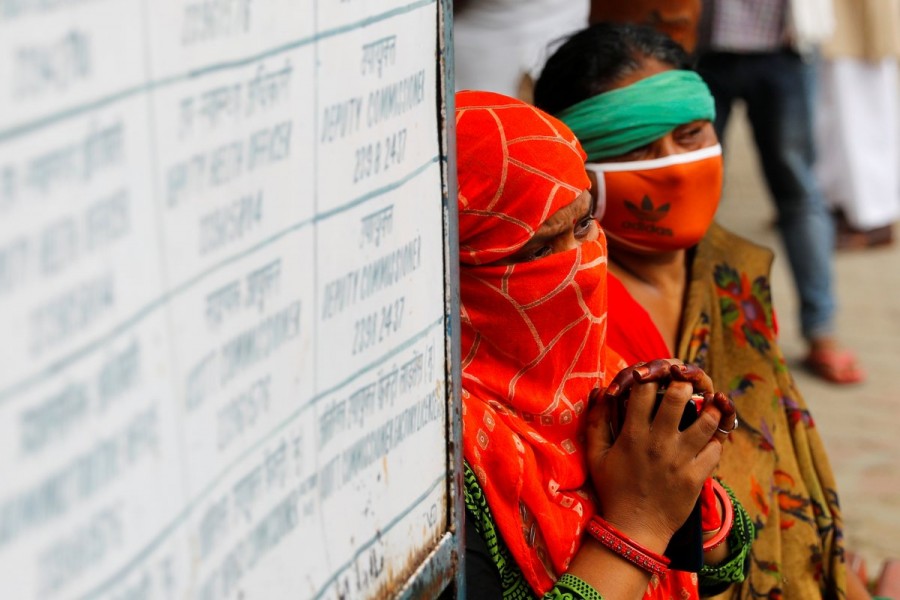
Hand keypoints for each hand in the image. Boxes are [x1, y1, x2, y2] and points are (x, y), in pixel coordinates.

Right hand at [585, 360, 730, 552]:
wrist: (634, 528)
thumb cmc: (613, 489)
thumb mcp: (596, 455)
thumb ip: (596, 421)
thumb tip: (599, 390)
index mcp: (633, 434)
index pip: (644, 390)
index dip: (649, 376)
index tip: (653, 377)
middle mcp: (658, 442)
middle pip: (678, 396)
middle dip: (683, 385)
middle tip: (684, 386)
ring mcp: (680, 459)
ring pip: (706, 420)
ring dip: (709, 409)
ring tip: (707, 406)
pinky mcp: (697, 476)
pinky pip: (715, 449)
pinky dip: (715, 441)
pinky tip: (709, 438)